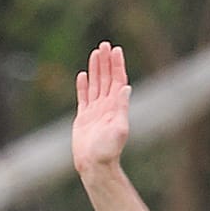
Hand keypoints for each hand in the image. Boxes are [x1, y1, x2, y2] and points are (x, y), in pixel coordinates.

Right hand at [73, 41, 132, 175]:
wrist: (94, 166)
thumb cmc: (107, 151)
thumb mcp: (119, 129)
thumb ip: (122, 108)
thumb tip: (126, 87)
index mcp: (115, 107)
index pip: (117, 80)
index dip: (117, 65)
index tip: (116, 49)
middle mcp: (106, 107)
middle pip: (107, 78)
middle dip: (106, 61)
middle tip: (105, 44)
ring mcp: (95, 111)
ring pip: (96, 84)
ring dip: (96, 69)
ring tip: (95, 53)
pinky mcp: (84, 118)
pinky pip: (83, 97)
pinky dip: (83, 86)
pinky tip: (83, 75)